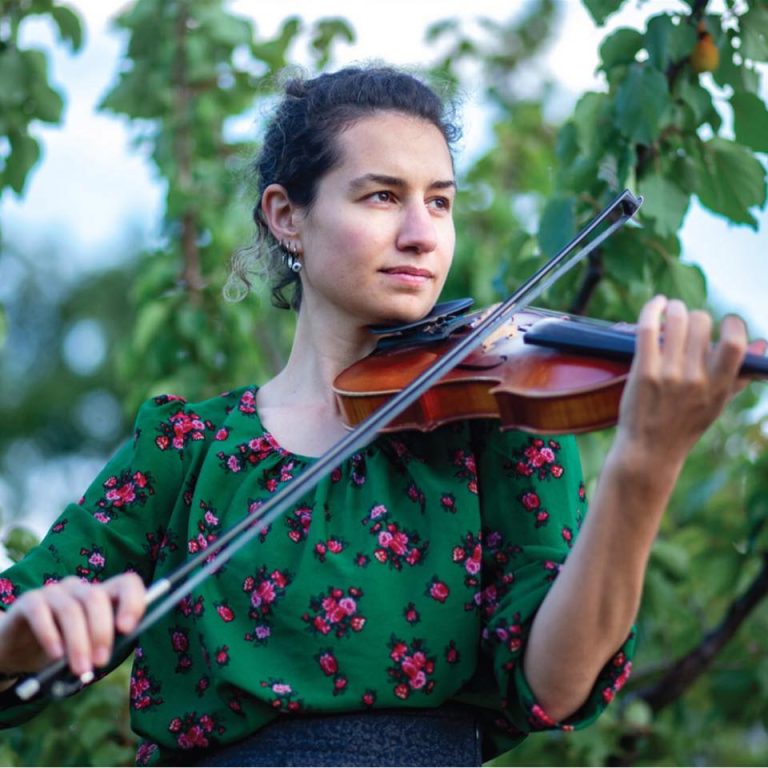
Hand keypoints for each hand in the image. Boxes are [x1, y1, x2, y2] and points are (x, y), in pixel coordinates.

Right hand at [0, 572, 145, 682]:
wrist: (18, 649)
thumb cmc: (62, 647)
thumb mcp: (86, 646)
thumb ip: (101, 644)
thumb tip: (111, 654)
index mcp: (102, 595)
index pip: (127, 584)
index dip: (132, 602)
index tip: (128, 629)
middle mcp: (80, 588)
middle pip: (96, 598)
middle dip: (101, 632)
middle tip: (100, 662)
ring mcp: (54, 592)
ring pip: (71, 609)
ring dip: (78, 642)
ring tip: (80, 669)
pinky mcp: (29, 601)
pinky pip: (41, 613)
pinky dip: (50, 635)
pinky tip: (55, 655)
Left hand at [615, 295, 748, 472]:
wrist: (649, 451)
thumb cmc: (683, 426)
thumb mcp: (717, 404)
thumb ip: (740, 374)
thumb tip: (762, 344)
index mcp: (719, 386)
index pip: (734, 343)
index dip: (731, 324)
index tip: (724, 323)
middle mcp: (697, 379)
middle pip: (701, 323)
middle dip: (696, 315)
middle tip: (688, 319)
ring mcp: (669, 375)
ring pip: (677, 320)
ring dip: (674, 308)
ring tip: (671, 309)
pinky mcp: (644, 372)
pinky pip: (648, 328)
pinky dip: (652, 309)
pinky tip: (656, 303)